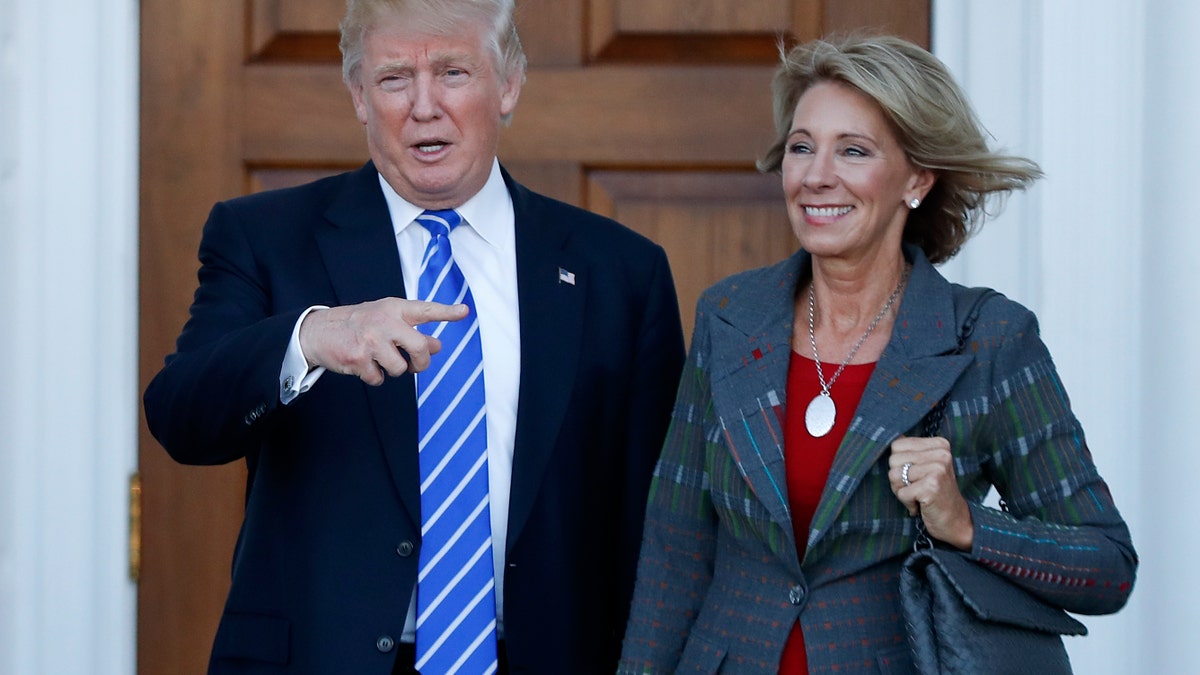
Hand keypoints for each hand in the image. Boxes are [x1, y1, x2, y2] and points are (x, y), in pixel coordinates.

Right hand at [298, 298, 468, 385]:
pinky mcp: (359, 358)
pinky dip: (373, 377)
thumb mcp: (386, 320)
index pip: (426, 310)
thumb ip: (412, 331)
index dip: (447, 311)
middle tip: (416, 365)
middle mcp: (385, 322)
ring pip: (400, 368)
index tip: (464, 311)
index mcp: (394, 309)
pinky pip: (379, 379)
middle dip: (421, 363)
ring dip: (393, 370)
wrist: (318, 331)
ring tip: (380, 360)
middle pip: (420, 347)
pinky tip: (364, 365)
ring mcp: (371, 340)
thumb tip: (438, 345)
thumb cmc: (358, 324)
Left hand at [889, 435, 974, 549]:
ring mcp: (938, 469)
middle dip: (898, 478)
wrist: (955, 520)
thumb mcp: (925, 466)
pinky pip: (901, 493)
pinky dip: (908, 503)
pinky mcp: (932, 486)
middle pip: (893, 459)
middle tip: (916, 488)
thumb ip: (909, 451)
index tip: (915, 475)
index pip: (897, 445)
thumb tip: (887, 438)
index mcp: (939, 444)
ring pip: (894, 475)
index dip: (899, 463)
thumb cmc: (934, 492)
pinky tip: (922, 505)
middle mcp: (941, 454)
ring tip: (918, 496)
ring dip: (902, 491)